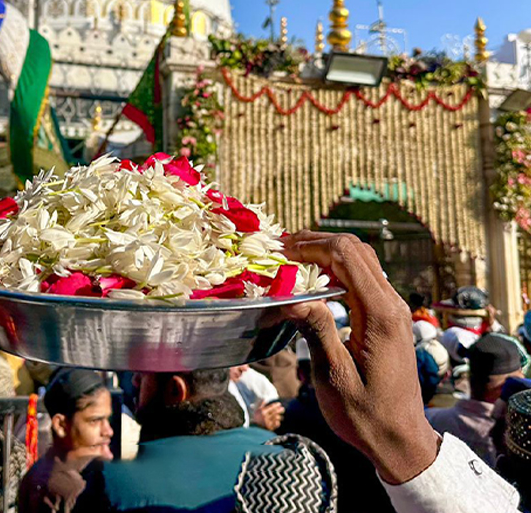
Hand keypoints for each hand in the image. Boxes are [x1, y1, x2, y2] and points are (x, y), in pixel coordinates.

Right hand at [252, 400, 283, 430]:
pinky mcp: (269, 428)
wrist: (254, 428)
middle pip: (275, 412)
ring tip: (282, 416)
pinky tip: (278, 421)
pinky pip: (276, 424)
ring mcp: (268, 422)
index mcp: (263, 412)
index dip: (276, 405)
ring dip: (280, 417)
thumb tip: (264, 398)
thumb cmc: (257, 417)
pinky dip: (278, 423)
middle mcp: (265, 417)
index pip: (271, 407)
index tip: (279, 404)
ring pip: (276, 418)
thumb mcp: (258, 410)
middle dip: (280, 410)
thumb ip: (262, 404)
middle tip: (283, 408)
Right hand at [282, 230, 438, 484]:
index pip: (347, 255)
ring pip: (362, 259)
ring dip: (328, 252)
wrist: (402, 441)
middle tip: (283, 250)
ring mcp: (394, 309)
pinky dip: (339, 268)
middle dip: (317, 242)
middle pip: (356, 249)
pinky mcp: (390, 316)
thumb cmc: (366, 416)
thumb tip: (293, 296)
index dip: (312, 245)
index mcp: (380, 314)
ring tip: (294, 259)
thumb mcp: (334, 377)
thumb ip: (317, 330)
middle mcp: (392, 304)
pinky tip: (317, 279)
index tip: (281, 251)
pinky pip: (365, 276)